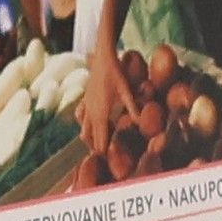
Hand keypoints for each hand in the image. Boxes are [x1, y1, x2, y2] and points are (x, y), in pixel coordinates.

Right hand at [78, 42, 134, 156]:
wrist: (103, 57)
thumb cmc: (116, 73)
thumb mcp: (127, 91)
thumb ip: (132, 109)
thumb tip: (140, 124)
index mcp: (101, 114)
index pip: (100, 140)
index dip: (104, 152)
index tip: (109, 162)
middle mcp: (91, 113)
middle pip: (90, 139)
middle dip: (97, 149)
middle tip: (105, 159)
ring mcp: (86, 106)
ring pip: (84, 130)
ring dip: (90, 139)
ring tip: (99, 145)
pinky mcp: (85, 100)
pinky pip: (82, 118)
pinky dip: (86, 126)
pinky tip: (93, 126)